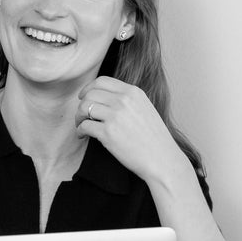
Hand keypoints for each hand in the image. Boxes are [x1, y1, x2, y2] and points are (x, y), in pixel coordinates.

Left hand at [75, 74, 183, 188]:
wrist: (162, 159)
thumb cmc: (154, 138)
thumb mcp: (145, 108)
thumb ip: (127, 100)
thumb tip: (104, 98)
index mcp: (133, 92)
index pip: (102, 81)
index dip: (88, 88)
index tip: (84, 97)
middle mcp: (123, 101)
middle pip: (90, 94)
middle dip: (82, 104)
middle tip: (82, 115)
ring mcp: (115, 116)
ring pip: (84, 107)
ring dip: (79, 117)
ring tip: (81, 125)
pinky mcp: (107, 133)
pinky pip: (84, 125)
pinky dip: (80, 131)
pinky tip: (83, 136)